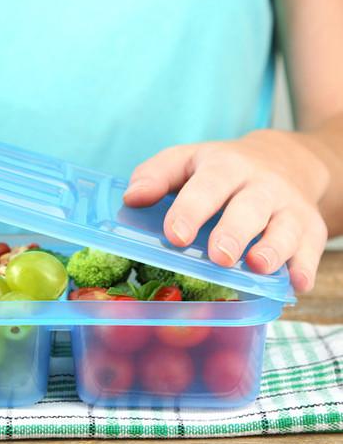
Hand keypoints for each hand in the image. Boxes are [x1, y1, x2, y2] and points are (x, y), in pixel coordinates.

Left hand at [124, 130, 329, 291]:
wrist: (285, 159)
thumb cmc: (221, 170)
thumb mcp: (188, 161)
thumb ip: (157, 175)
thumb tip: (131, 199)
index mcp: (224, 166)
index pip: (206, 185)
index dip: (190, 209)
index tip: (175, 235)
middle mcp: (260, 184)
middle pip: (250, 206)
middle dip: (234, 231)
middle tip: (219, 256)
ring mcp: (288, 206)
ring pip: (286, 228)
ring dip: (273, 249)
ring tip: (257, 267)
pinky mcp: (310, 227)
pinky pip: (312, 248)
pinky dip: (306, 266)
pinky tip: (296, 284)